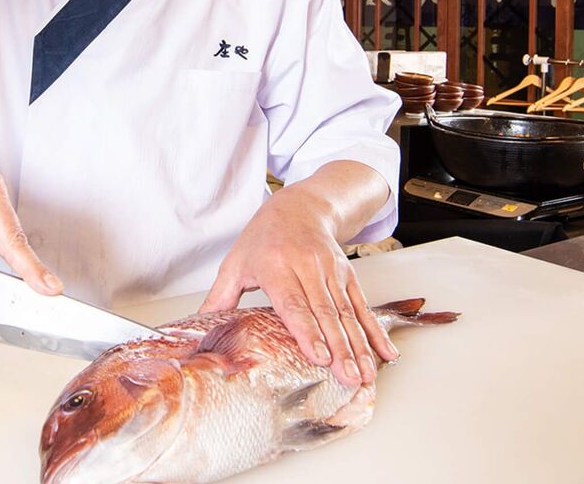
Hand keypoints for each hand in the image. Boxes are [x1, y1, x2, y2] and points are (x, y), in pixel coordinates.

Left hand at [199, 188, 397, 387]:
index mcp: (277, 266)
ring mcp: (331, 270)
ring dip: (360, 345)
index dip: (308, 331)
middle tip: (349, 376)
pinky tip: (385, 352)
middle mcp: (308, 267)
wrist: (300, 206)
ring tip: (367, 373)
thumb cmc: (263, 237)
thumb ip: (220, 297)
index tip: (319, 356)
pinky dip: (375, 330)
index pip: (294, 303)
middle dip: (340, 348)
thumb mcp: (236, 262)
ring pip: (347, 312)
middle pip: (326, 312)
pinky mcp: (347, 274)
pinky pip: (362, 305)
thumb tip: (198, 326)